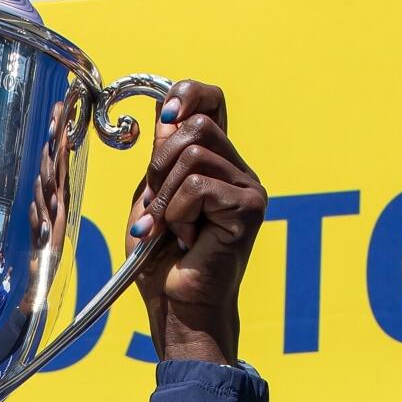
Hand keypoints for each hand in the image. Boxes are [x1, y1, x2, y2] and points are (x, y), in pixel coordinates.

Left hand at [125, 80, 264, 365]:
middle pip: (197, 125)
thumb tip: (168, 114)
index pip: (212, 101)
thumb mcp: (152, 196)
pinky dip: (178, 213)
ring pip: (193, 155)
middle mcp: (238, 170)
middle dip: (161, 163)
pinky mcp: (249, 207)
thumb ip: (161, 156)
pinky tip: (187, 239)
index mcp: (216, 163)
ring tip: (168, 228)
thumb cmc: (162, 260)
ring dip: (166, 195)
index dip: (188, 95)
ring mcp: (248, 188)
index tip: (164, 117)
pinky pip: (198, 187)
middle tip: (156, 204)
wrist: (178, 306)